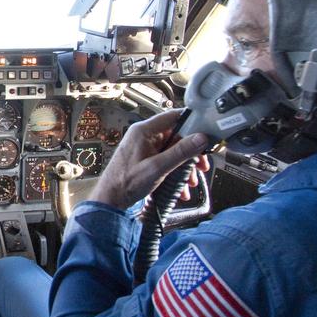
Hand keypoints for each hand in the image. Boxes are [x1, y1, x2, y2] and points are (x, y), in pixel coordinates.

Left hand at [90, 110, 208, 210]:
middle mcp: (144, 136)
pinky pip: (165, 160)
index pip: (173, 116)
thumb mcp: (158, 167)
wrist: (110, 199)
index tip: (205, 132)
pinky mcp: (145, 159)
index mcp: (144, 131)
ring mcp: (144, 148)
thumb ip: (180, 152)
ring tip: (191, 180)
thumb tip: (199, 139)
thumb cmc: (126, 183)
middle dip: (191, 153)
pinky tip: (180, 187)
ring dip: (184, 166)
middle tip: (201, 164)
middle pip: (176, 136)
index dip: (192, 122)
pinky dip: (175, 171)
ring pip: (173, 151)